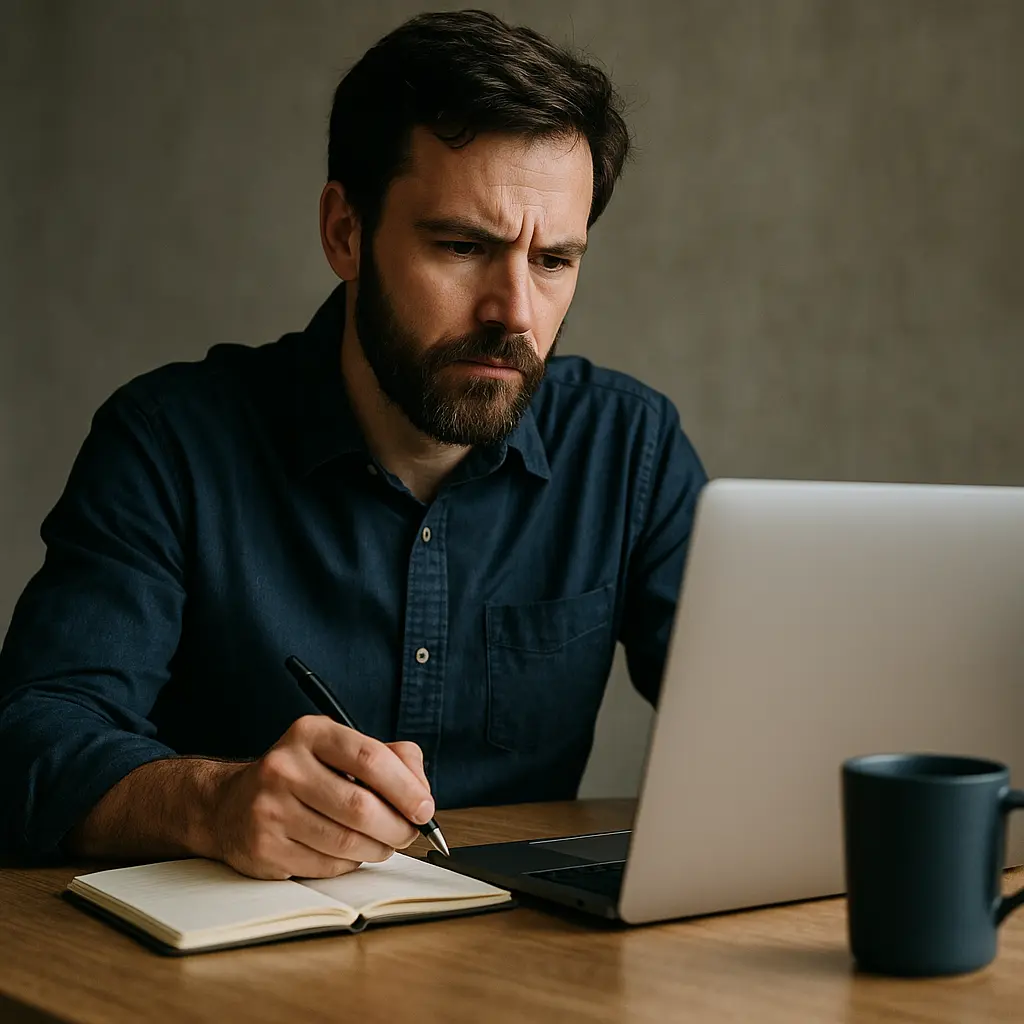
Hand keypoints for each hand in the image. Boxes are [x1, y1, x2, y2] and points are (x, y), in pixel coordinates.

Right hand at [204, 716, 433, 879]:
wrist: (230, 804)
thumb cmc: (304, 775)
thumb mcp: (341, 749)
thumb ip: (392, 759)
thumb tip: (422, 793)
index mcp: (310, 733)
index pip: (369, 758)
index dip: (406, 787)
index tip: (425, 808)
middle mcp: (285, 767)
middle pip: (360, 807)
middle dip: (397, 826)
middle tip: (409, 832)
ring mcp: (269, 810)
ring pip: (346, 842)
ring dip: (378, 848)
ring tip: (384, 843)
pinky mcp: (264, 849)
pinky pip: (327, 865)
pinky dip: (350, 863)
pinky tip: (350, 852)